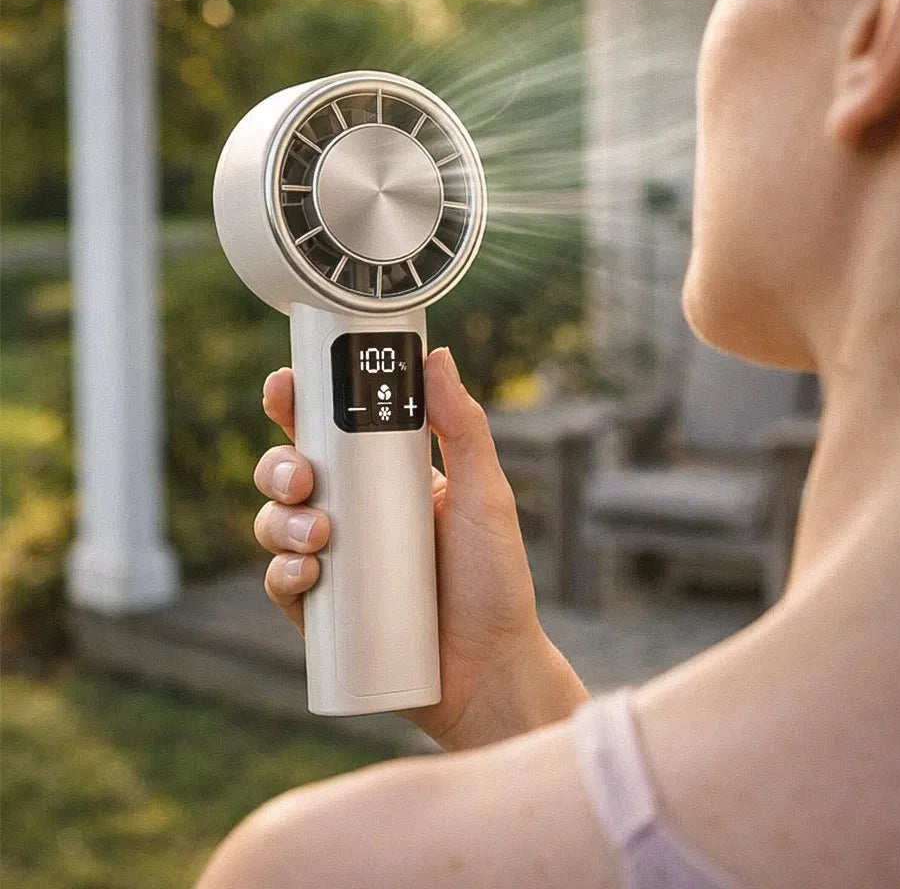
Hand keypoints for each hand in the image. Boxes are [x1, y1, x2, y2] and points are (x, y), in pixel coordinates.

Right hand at [252, 348, 586, 749]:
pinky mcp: (323, 612)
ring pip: (275, 523)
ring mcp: (335, 562)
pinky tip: (306, 572)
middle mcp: (355, 515)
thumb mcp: (485, 495)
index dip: (301, 405)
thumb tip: (436, 357)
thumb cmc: (495, 580)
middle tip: (303, 476)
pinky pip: (282, 583)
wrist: (490, 671)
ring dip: (278, 520)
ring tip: (318, 537)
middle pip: (291, 471)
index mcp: (387, 478)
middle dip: (280, 464)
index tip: (287, 386)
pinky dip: (282, 573)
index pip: (333, 429)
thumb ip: (464, 427)